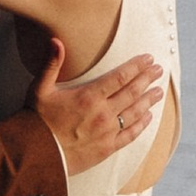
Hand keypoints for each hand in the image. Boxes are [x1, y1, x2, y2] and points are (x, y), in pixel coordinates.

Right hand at [32, 41, 165, 182]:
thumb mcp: (40, 89)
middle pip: (132, 92)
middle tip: (158, 70)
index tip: (148, 59)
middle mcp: (102, 113)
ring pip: (135, 112)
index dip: (136, 67)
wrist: (37, 154)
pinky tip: (148, 117)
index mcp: (89, 96)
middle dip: (147, 79)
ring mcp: (107, 131)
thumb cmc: (37, 121)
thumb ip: (51, 64)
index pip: (119, 77)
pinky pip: (130, 135)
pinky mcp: (107, 148)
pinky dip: (141, 125)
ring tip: (159, 91)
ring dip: (148, 100)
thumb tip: (56, 41)